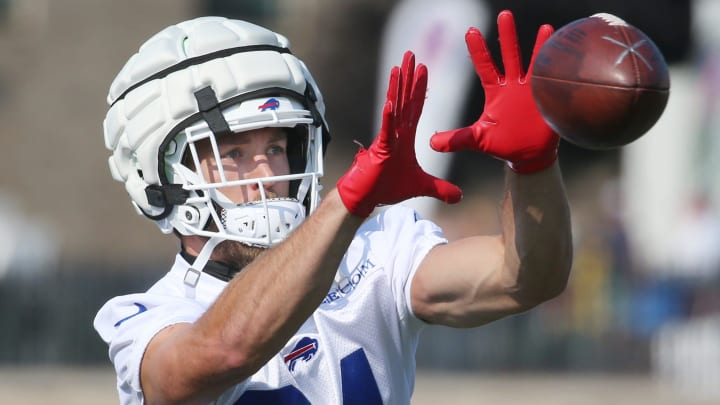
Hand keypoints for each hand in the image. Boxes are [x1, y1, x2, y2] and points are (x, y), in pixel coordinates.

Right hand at [337, 51, 461, 216]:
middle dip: (408, 77)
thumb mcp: (421, 187)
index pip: (415, 107)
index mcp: (404, 137)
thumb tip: (459, 197)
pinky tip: (390, 103)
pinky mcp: (380, 150)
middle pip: (404, 100)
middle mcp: (395, 133)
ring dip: (397, 87)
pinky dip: (388, 118)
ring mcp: (387, 139)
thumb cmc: (387, 188)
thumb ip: (440, 188)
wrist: (366, 199)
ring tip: (398, 67)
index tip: (424, 68)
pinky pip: (385, 131)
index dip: (420, 88)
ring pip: (394, 108)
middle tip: (411, 55)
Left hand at [430, 10, 558, 173]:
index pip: (485, 66)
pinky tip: (562, 51)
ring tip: (545, 27)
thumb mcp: (477, 141)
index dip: (478, 50)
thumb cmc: (503, 144)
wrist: (527, 155)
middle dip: (507, 36)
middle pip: (509, 55)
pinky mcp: (547, 99)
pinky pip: (552, 80)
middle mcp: (513, 86)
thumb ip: (456, 139)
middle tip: (504, 14)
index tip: (470, 31)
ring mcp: (532, 90)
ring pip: (535, 63)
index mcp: (495, 92)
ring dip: (539, 46)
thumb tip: (431, 143)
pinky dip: (556, 67)